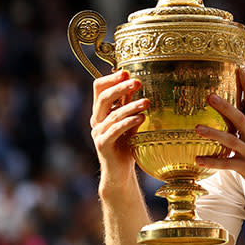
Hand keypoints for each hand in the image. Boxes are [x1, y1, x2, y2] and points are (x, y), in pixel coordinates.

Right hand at [90, 70, 148, 187]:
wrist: (120, 172)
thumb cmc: (126, 144)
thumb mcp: (130, 121)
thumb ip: (130, 105)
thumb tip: (138, 83)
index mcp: (101, 111)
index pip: (99, 88)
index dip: (111, 78)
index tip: (127, 72)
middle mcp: (96, 120)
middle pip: (104, 98)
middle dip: (121, 87)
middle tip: (138, 82)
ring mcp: (98, 132)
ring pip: (113, 114)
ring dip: (131, 106)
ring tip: (147, 102)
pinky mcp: (102, 145)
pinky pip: (115, 130)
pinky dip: (128, 122)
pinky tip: (141, 118)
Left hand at [195, 69, 244, 200]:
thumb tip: (234, 113)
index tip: (239, 69)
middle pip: (240, 117)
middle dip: (225, 106)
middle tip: (209, 95)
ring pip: (232, 140)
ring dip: (214, 133)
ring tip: (197, 128)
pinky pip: (228, 164)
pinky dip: (212, 162)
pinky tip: (197, 160)